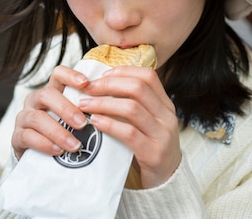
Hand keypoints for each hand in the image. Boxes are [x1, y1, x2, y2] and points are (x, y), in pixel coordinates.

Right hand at [11, 65, 89, 159]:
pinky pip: (27, 136)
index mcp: (52, 91)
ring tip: (75, 144)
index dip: (71, 75)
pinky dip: (45, 144)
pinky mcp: (16, 136)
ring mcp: (24, 117)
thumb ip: (87, 110)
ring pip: (37, 118)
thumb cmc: (65, 132)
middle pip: (47, 95)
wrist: (40, 158)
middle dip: (66, 109)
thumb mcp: (75, 119)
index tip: (86, 83)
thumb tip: (112, 106)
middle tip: (83, 123)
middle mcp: (36, 100)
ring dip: (58, 132)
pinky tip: (58, 151)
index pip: (58, 74)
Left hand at [77, 66, 180, 188]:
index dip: (123, 71)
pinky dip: (109, 125)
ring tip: (84, 105)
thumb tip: (102, 85)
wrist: (166, 180)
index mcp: (165, 105)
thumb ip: (134, 105)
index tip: (101, 76)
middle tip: (87, 89)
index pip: (148, 76)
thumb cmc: (149, 147)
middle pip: (138, 88)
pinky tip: (95, 122)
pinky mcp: (154, 153)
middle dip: (108, 85)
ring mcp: (163, 134)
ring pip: (132, 108)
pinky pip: (129, 133)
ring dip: (103, 104)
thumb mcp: (147, 122)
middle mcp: (167, 116)